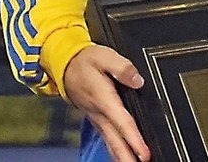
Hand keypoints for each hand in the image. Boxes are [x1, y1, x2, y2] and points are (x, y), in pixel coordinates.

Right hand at [64, 45, 149, 161]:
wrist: (64, 65)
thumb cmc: (85, 61)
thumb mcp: (105, 56)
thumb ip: (123, 68)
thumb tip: (138, 80)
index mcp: (104, 98)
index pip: (121, 122)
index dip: (133, 139)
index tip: (143, 152)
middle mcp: (99, 112)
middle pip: (115, 139)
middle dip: (127, 156)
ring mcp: (96, 117)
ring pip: (109, 141)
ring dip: (120, 156)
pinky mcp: (95, 117)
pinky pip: (105, 137)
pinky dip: (113, 150)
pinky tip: (120, 157)